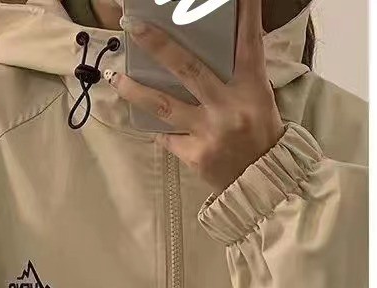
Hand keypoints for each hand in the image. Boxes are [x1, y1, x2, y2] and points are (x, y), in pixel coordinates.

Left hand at [108, 0, 283, 192]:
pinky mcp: (195, 155)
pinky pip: (167, 136)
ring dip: (135, 89)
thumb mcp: (258, 99)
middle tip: (133, 25)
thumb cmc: (261, 135)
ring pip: (164, 105)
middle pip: (188, 68)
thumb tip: (217, 47)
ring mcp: (209, 131)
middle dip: (158, 44)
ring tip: (114, 76)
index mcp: (251, 87)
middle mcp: (228, 106)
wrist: (262, 183)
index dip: (244, 14)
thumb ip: (238, 75)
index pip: (247, 42)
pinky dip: (155, 127)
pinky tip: (141, 118)